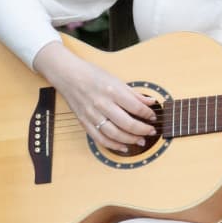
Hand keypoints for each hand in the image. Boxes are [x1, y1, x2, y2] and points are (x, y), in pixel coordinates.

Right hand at [33, 40, 155, 153]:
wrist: (68, 76)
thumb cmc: (92, 75)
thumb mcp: (115, 79)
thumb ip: (133, 93)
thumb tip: (150, 102)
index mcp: (111, 90)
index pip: (135, 106)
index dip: (147, 113)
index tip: (153, 116)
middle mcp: (101, 103)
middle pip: (126, 123)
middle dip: (142, 129)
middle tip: (151, 131)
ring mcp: (92, 114)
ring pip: (114, 134)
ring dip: (130, 140)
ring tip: (140, 140)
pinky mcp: (84, 122)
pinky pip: (100, 138)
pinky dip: (113, 145)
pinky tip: (123, 147)